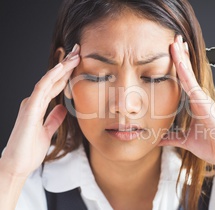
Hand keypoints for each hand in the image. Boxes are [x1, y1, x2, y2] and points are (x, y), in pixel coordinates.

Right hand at [0, 45, 80, 177]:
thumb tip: (62, 108)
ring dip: (62, 67)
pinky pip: (41, 89)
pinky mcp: (29, 109)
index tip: (79, 62)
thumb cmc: (30, 150)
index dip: (67, 73)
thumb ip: (53, 119)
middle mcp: (34, 102)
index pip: (56, 85)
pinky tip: (60, 68)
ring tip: (74, 55)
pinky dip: (50, 77)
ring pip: (48, 80)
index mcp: (39, 106)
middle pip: (53, 79)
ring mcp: (31, 104)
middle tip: (79, 50)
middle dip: (66, 64)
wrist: (18, 165)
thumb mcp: (48, 131)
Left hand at [158, 36, 214, 170]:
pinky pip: (194, 88)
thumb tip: (157, 139)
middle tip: (173, 39)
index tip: (171, 51)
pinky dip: (187, 75)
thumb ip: (172, 138)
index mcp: (195, 104)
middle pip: (188, 73)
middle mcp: (200, 98)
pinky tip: (180, 64)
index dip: (178, 65)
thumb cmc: (211, 145)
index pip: (184, 80)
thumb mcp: (185, 141)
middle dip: (180, 56)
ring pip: (190, 76)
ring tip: (176, 43)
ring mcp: (205, 101)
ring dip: (182, 59)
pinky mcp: (208, 107)